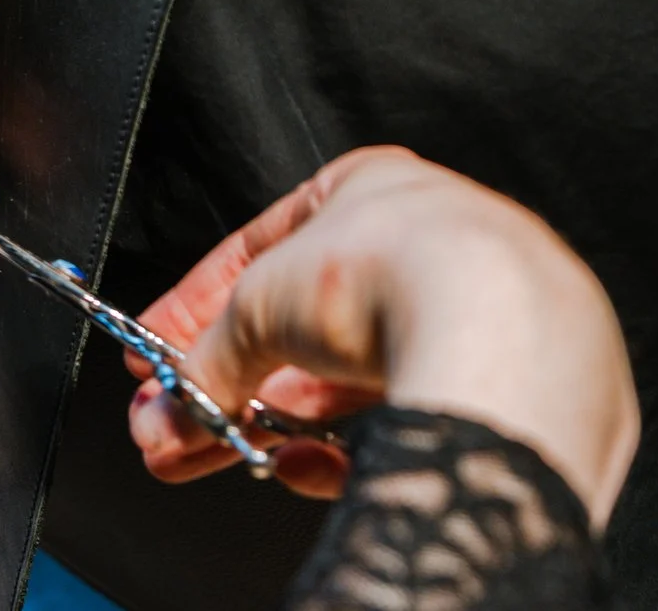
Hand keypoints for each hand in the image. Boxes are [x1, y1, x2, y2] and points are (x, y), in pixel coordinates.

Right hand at [126, 147, 637, 529]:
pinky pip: (405, 422)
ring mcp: (472, 321)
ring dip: (277, 423)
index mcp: (372, 189)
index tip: (155, 356)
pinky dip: (346, 449)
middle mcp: (428, 248)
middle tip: (179, 425)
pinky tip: (300, 467)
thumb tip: (165, 410)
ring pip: (352, 383)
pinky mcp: (501, 392)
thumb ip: (206, 359)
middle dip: (231, 384)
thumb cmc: (388, 269)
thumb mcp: (257, 305)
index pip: (261, 252)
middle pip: (303, 329)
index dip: (195, 309)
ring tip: (221, 455)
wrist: (497, 329)